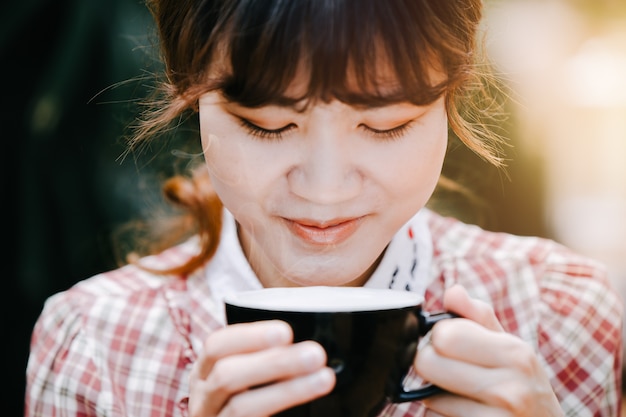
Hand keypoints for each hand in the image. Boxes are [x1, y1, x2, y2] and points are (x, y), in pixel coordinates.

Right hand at [188, 320, 335, 416]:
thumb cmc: (240, 399)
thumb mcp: (240, 376)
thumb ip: (264, 360)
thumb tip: (306, 347)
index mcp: (205, 372)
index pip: (217, 346)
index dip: (250, 337)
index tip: (286, 332)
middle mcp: (202, 399)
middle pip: (227, 376)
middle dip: (274, 363)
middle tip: (315, 354)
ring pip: (241, 408)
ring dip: (287, 390)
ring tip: (324, 378)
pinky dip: (282, 413)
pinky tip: (306, 411)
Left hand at [415, 285, 563, 416]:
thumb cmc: (527, 389)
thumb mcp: (513, 350)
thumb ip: (479, 318)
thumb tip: (453, 291)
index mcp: (516, 354)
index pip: (444, 334)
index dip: (440, 337)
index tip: (454, 347)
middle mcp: (510, 388)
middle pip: (427, 362)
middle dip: (432, 365)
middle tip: (452, 373)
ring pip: (427, 396)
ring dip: (436, 396)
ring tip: (464, 398)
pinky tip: (464, 415)